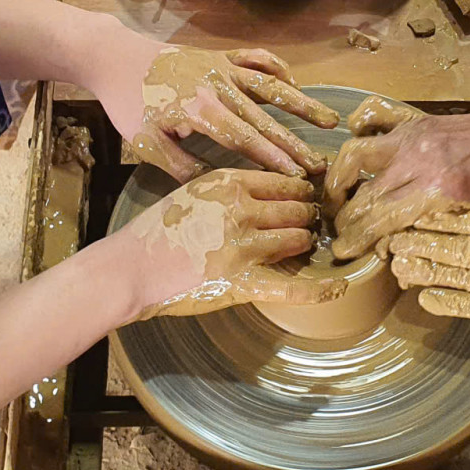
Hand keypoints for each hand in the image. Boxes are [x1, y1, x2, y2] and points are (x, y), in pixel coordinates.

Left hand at [100, 42, 339, 179]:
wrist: (116, 58)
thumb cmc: (129, 104)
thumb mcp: (146, 143)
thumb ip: (181, 166)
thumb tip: (217, 184)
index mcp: (201, 111)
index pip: (246, 140)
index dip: (274, 158)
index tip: (298, 176)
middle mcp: (219, 87)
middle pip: (265, 119)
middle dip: (296, 143)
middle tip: (322, 164)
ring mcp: (223, 67)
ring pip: (271, 86)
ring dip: (301, 103)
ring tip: (330, 119)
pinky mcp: (220, 54)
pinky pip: (255, 58)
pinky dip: (276, 66)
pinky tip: (293, 80)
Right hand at [122, 168, 343, 319]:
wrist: (130, 267)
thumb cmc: (156, 229)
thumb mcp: (192, 190)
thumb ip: (229, 188)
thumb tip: (267, 190)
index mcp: (228, 182)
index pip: (283, 180)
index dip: (301, 188)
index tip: (306, 194)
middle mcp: (241, 209)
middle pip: (296, 207)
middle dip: (307, 213)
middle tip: (312, 219)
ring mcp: (243, 246)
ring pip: (297, 237)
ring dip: (306, 240)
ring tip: (306, 241)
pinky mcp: (241, 281)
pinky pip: (290, 286)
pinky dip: (318, 289)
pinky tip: (339, 285)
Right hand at [326, 97, 469, 259]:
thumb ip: (442, 241)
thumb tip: (404, 265)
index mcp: (440, 192)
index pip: (380, 222)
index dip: (356, 240)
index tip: (343, 252)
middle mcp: (419, 163)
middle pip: (363, 196)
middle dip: (344, 221)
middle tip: (339, 236)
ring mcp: (413, 138)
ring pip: (355, 156)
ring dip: (338, 178)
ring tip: (334, 198)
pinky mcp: (414, 123)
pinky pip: (372, 120)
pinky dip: (356, 130)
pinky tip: (354, 151)